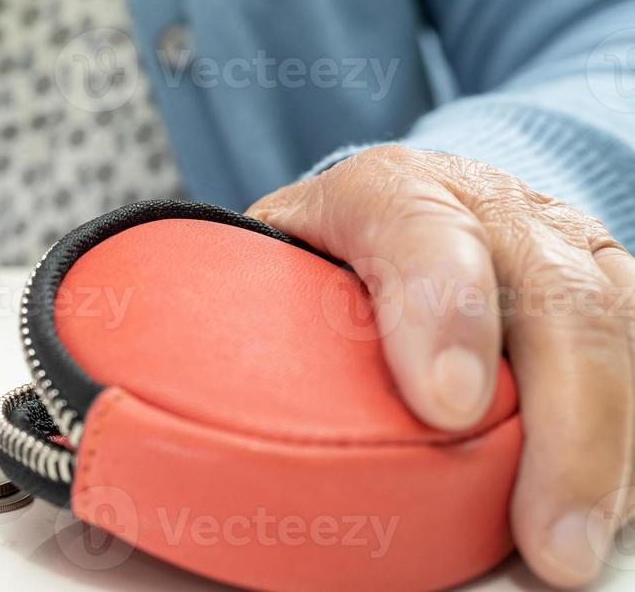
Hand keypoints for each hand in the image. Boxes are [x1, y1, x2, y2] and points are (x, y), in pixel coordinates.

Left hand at [249, 145, 633, 588]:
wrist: (419, 201)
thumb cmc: (330, 254)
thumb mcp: (269, 262)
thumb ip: (236, 321)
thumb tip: (149, 439)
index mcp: (389, 193)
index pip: (420, 227)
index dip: (442, 307)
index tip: (444, 404)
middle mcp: (494, 211)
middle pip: (554, 297)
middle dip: (561, 423)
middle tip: (542, 532)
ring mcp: (567, 251)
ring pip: (619, 331)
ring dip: (611, 449)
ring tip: (575, 544)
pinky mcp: (616, 296)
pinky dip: (632, 446)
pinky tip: (611, 509)